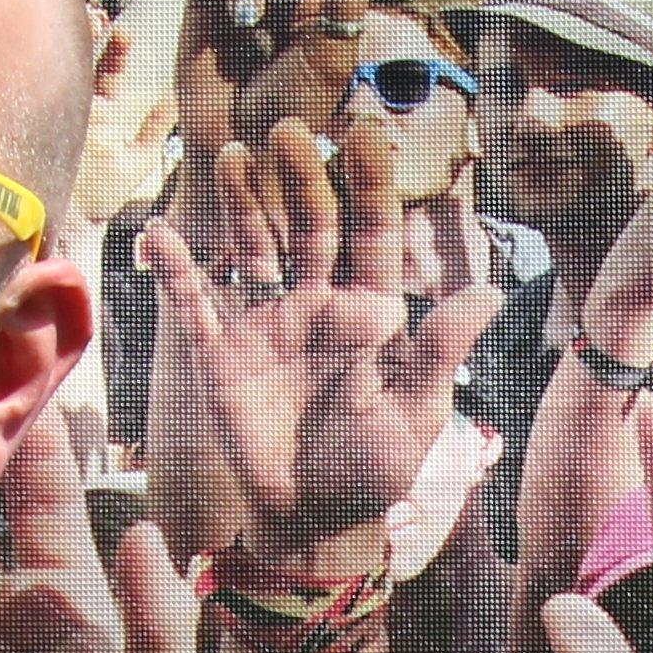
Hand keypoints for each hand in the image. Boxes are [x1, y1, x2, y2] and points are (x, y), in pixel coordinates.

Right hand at [135, 113, 506, 553]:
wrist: (315, 521)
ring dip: (243, 203)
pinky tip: (159, 233)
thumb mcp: (418, 415)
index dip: (367, 186)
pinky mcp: (219, 354)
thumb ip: (443, 351)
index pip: (371, 235)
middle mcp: (316, 304)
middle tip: (289, 130)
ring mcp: (265, 324)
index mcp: (369, 312)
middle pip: (308, 226)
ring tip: (236, 156)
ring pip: (253, 247)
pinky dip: (176, 269)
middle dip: (300, 179)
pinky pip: (195, 303)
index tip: (364, 134)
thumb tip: (493, 293)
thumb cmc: (376, 472)